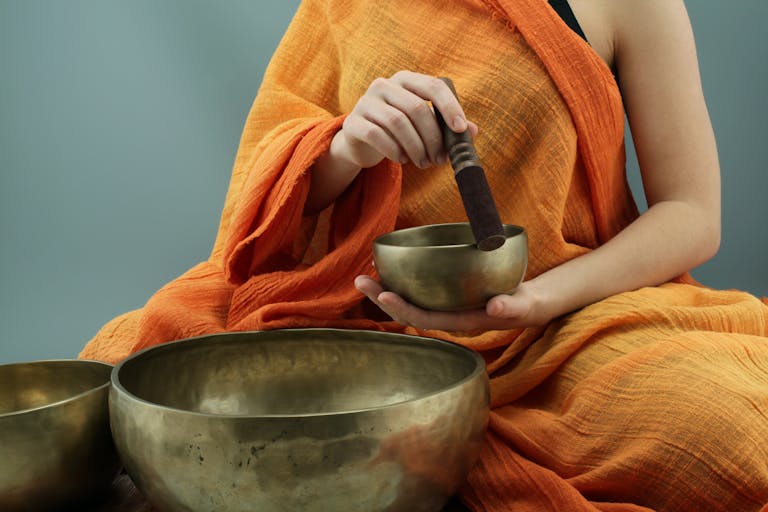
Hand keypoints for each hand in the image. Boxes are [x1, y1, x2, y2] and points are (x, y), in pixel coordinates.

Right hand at [336, 70, 478, 169]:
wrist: (360, 142)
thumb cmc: (397, 131)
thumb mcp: (422, 125)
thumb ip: (446, 125)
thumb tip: (473, 131)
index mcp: (405, 79)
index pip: (433, 86)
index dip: (449, 107)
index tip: (459, 130)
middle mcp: (384, 85)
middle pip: (416, 108)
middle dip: (432, 138)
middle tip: (439, 159)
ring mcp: (365, 102)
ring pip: (398, 123)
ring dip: (416, 147)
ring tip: (423, 163)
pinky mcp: (353, 123)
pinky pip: (377, 135)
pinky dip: (395, 151)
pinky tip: (403, 160)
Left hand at [354, 275, 549, 331]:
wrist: (525, 306)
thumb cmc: (523, 305)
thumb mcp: (522, 306)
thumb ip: (511, 307)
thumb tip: (495, 306)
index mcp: (460, 322)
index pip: (425, 319)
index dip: (403, 309)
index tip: (384, 294)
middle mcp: (446, 318)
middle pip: (407, 313)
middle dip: (382, 299)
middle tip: (359, 280)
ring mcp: (442, 309)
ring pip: (407, 304)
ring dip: (384, 292)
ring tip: (362, 277)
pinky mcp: (443, 299)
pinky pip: (415, 294)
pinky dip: (398, 284)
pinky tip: (386, 271)